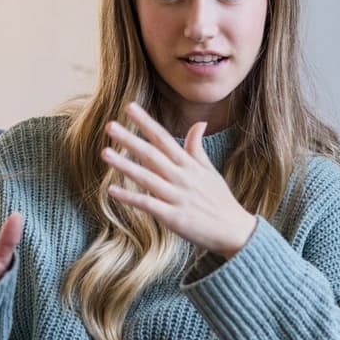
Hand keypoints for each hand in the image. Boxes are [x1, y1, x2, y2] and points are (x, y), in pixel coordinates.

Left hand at [101, 103, 256, 257]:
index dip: (146, 123)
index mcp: (189, 165)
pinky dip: (130, 198)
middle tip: (109, 125)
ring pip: (147, 178)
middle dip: (130, 139)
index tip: (129, 107)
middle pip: (152, 154)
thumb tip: (199, 123)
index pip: (164, 138)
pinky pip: (149, 205)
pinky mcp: (174, 217)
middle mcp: (181, 177)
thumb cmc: (220, 200)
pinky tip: (112, 190)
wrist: (235, 231)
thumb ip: (197, 148)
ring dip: (125, 165)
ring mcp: (177, 197)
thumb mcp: (210, 171)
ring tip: (105, 153)